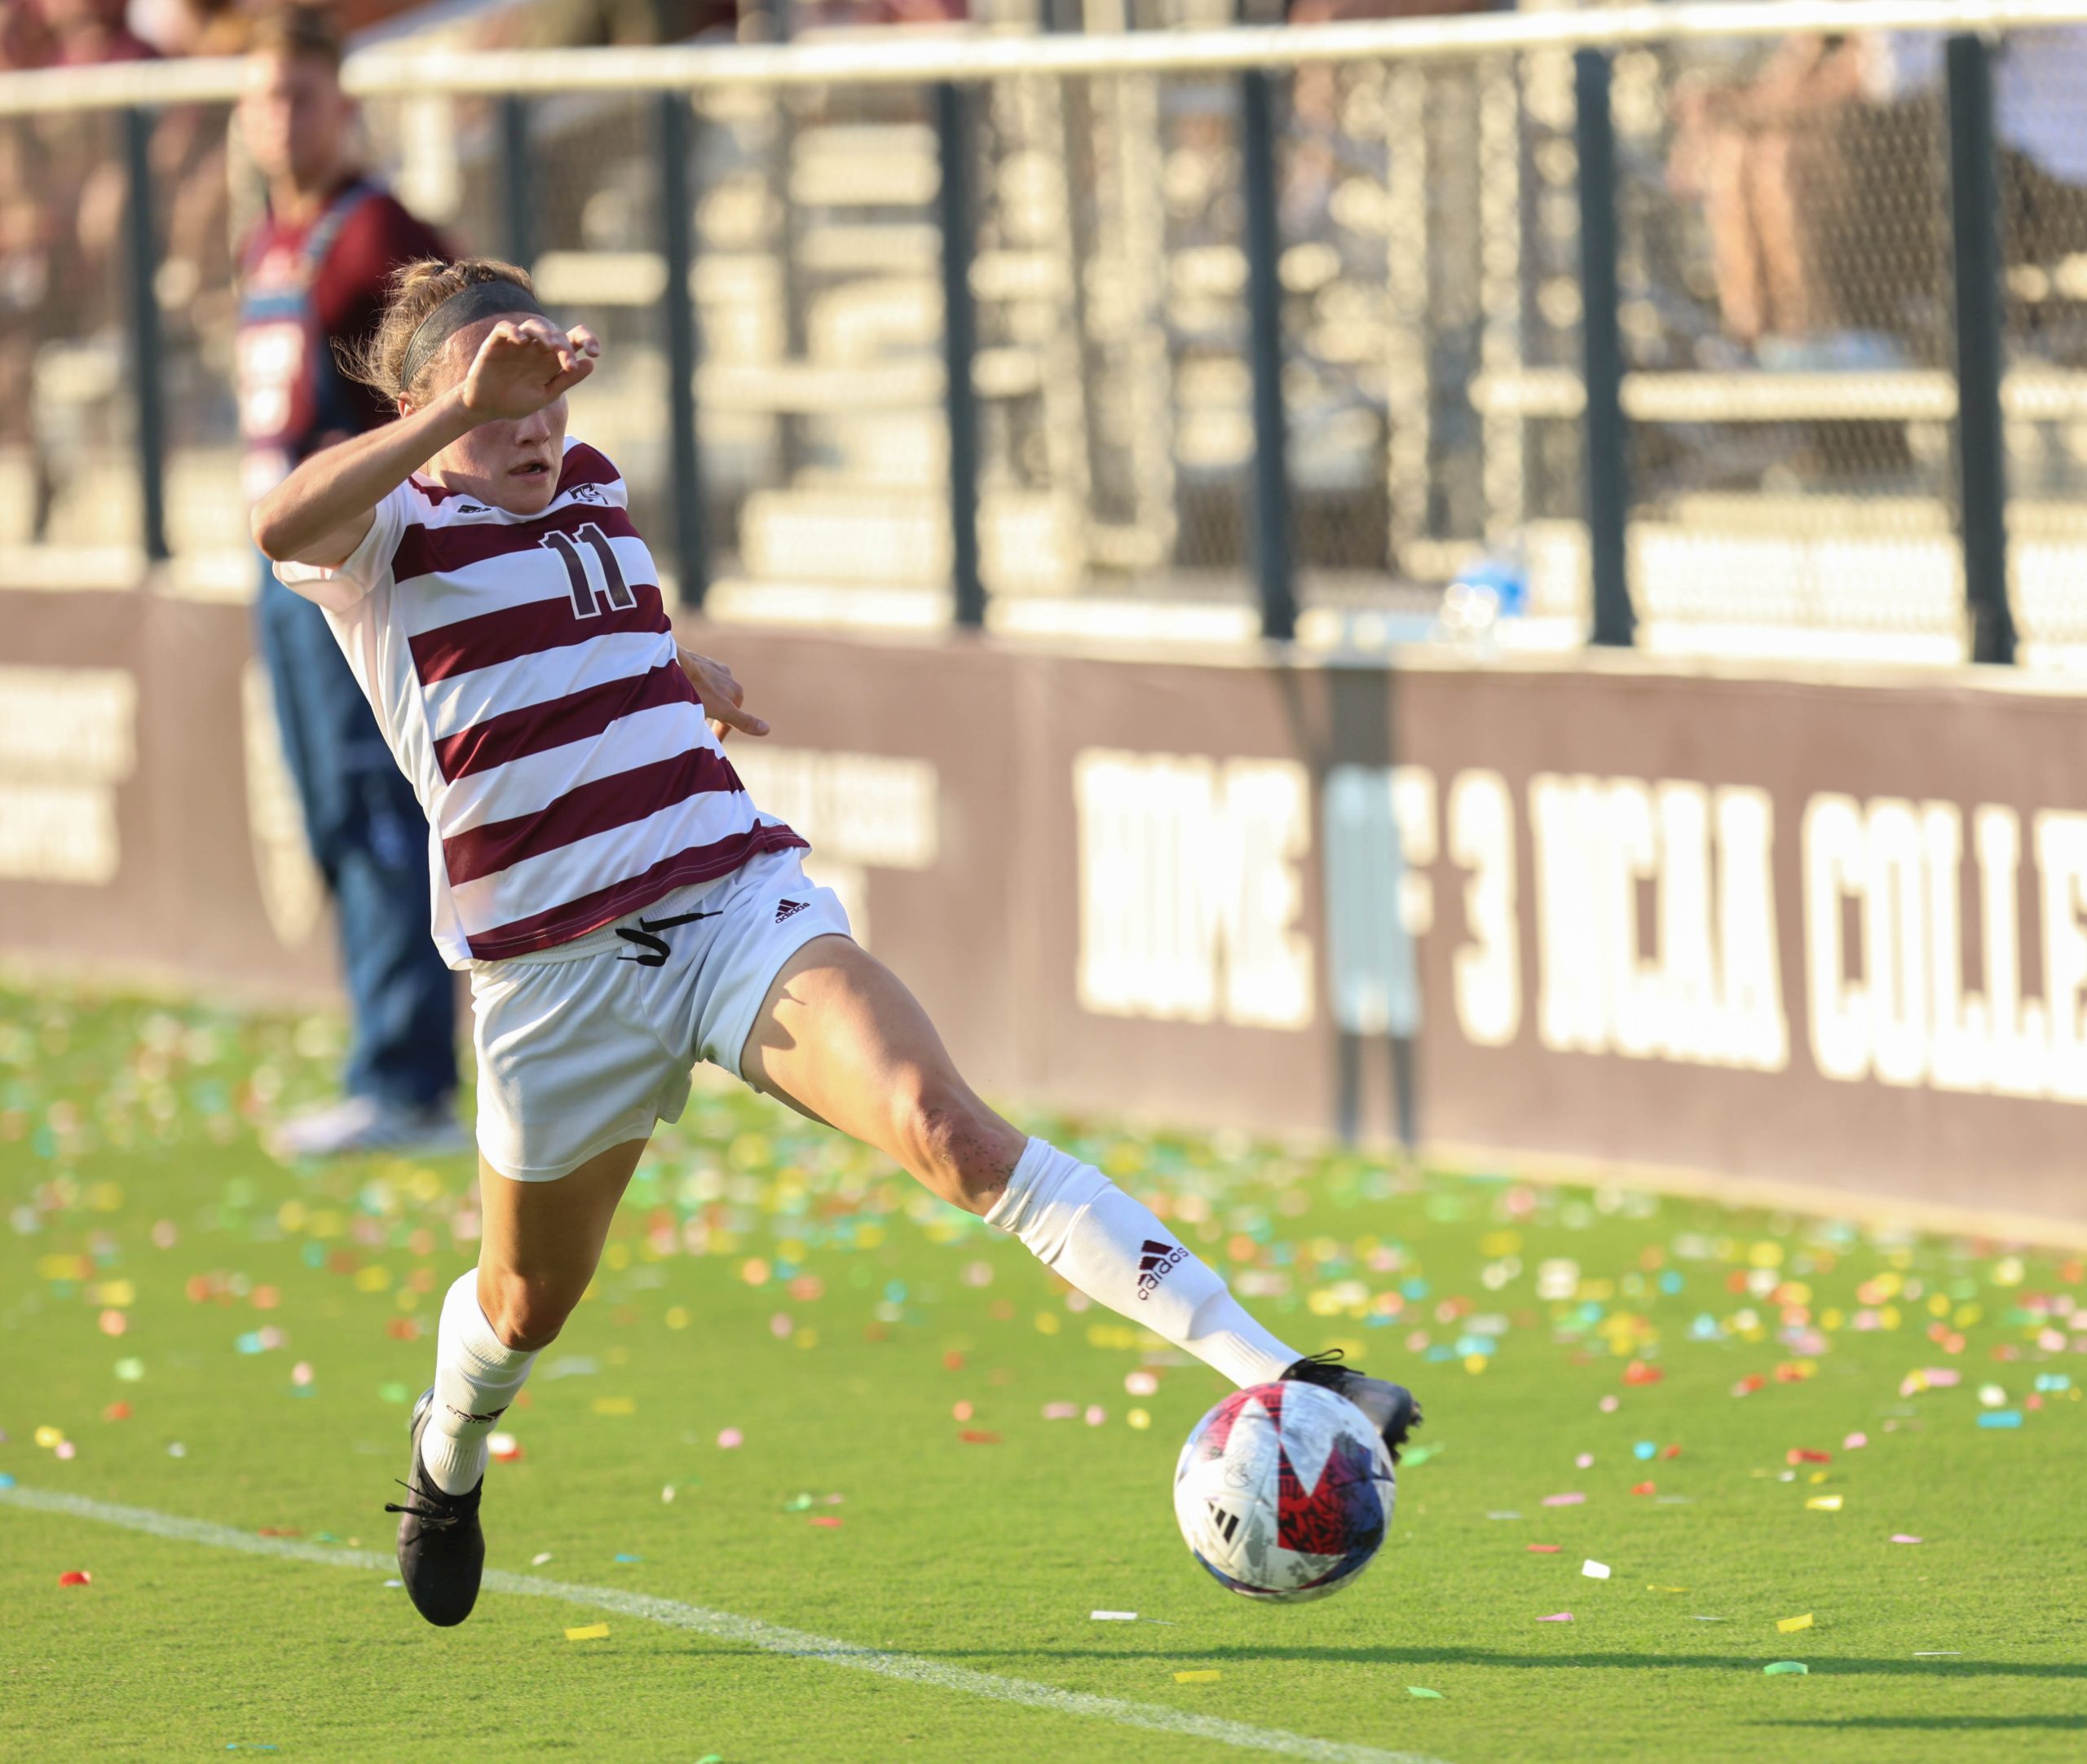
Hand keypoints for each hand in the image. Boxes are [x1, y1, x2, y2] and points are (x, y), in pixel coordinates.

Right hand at [460, 319, 599, 420]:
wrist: (487, 407)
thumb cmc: (517, 401)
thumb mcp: (546, 394)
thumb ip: (566, 380)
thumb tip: (591, 363)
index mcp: (552, 360)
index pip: (573, 340)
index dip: (587, 340)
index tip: (595, 352)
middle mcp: (536, 348)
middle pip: (556, 334)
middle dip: (564, 347)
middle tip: (568, 364)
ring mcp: (516, 344)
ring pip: (533, 325)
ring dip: (544, 333)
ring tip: (550, 346)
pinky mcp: (495, 343)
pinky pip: (504, 328)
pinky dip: (514, 331)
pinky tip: (522, 341)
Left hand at [677, 647, 768, 742]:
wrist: (674, 665)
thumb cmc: (697, 690)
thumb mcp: (722, 711)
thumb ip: (744, 721)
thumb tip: (767, 729)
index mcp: (736, 691)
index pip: (731, 717)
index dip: (720, 732)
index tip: (709, 743)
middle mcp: (728, 676)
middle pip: (721, 702)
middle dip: (713, 715)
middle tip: (697, 727)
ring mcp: (712, 667)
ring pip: (709, 690)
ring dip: (702, 702)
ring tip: (687, 712)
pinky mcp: (695, 660)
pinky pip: (696, 679)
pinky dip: (692, 689)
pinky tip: (680, 695)